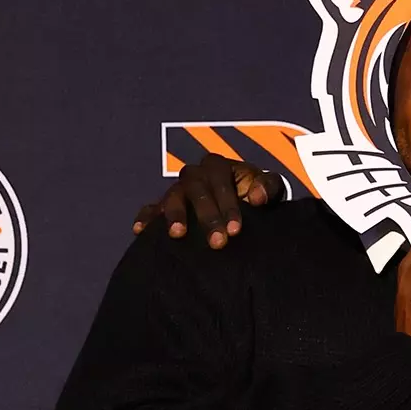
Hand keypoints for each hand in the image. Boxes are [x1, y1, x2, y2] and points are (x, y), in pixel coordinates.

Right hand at [133, 153, 284, 249]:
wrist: (245, 204)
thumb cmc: (257, 195)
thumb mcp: (270, 188)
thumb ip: (268, 188)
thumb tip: (257, 198)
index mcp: (219, 166)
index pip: (221, 183)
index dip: (228, 206)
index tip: (235, 230)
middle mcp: (195, 174)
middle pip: (197, 191)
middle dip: (207, 216)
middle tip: (217, 243)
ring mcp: (178, 190)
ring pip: (172, 197)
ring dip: (175, 215)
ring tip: (177, 234)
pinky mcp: (164, 206)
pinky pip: (151, 209)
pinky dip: (146, 218)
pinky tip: (140, 231)